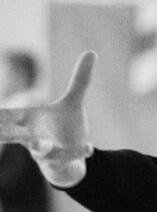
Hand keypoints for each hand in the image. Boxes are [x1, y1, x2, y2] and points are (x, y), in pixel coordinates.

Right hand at [0, 51, 94, 186]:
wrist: (72, 159)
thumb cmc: (64, 129)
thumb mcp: (73, 102)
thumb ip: (80, 79)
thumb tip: (92, 52)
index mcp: (28, 120)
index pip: (6, 115)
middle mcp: (32, 135)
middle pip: (13, 134)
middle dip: (4, 131)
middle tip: (0, 130)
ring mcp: (46, 150)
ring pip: (39, 148)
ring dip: (39, 145)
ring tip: (39, 143)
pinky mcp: (62, 159)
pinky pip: (68, 157)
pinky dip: (78, 152)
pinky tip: (89, 148)